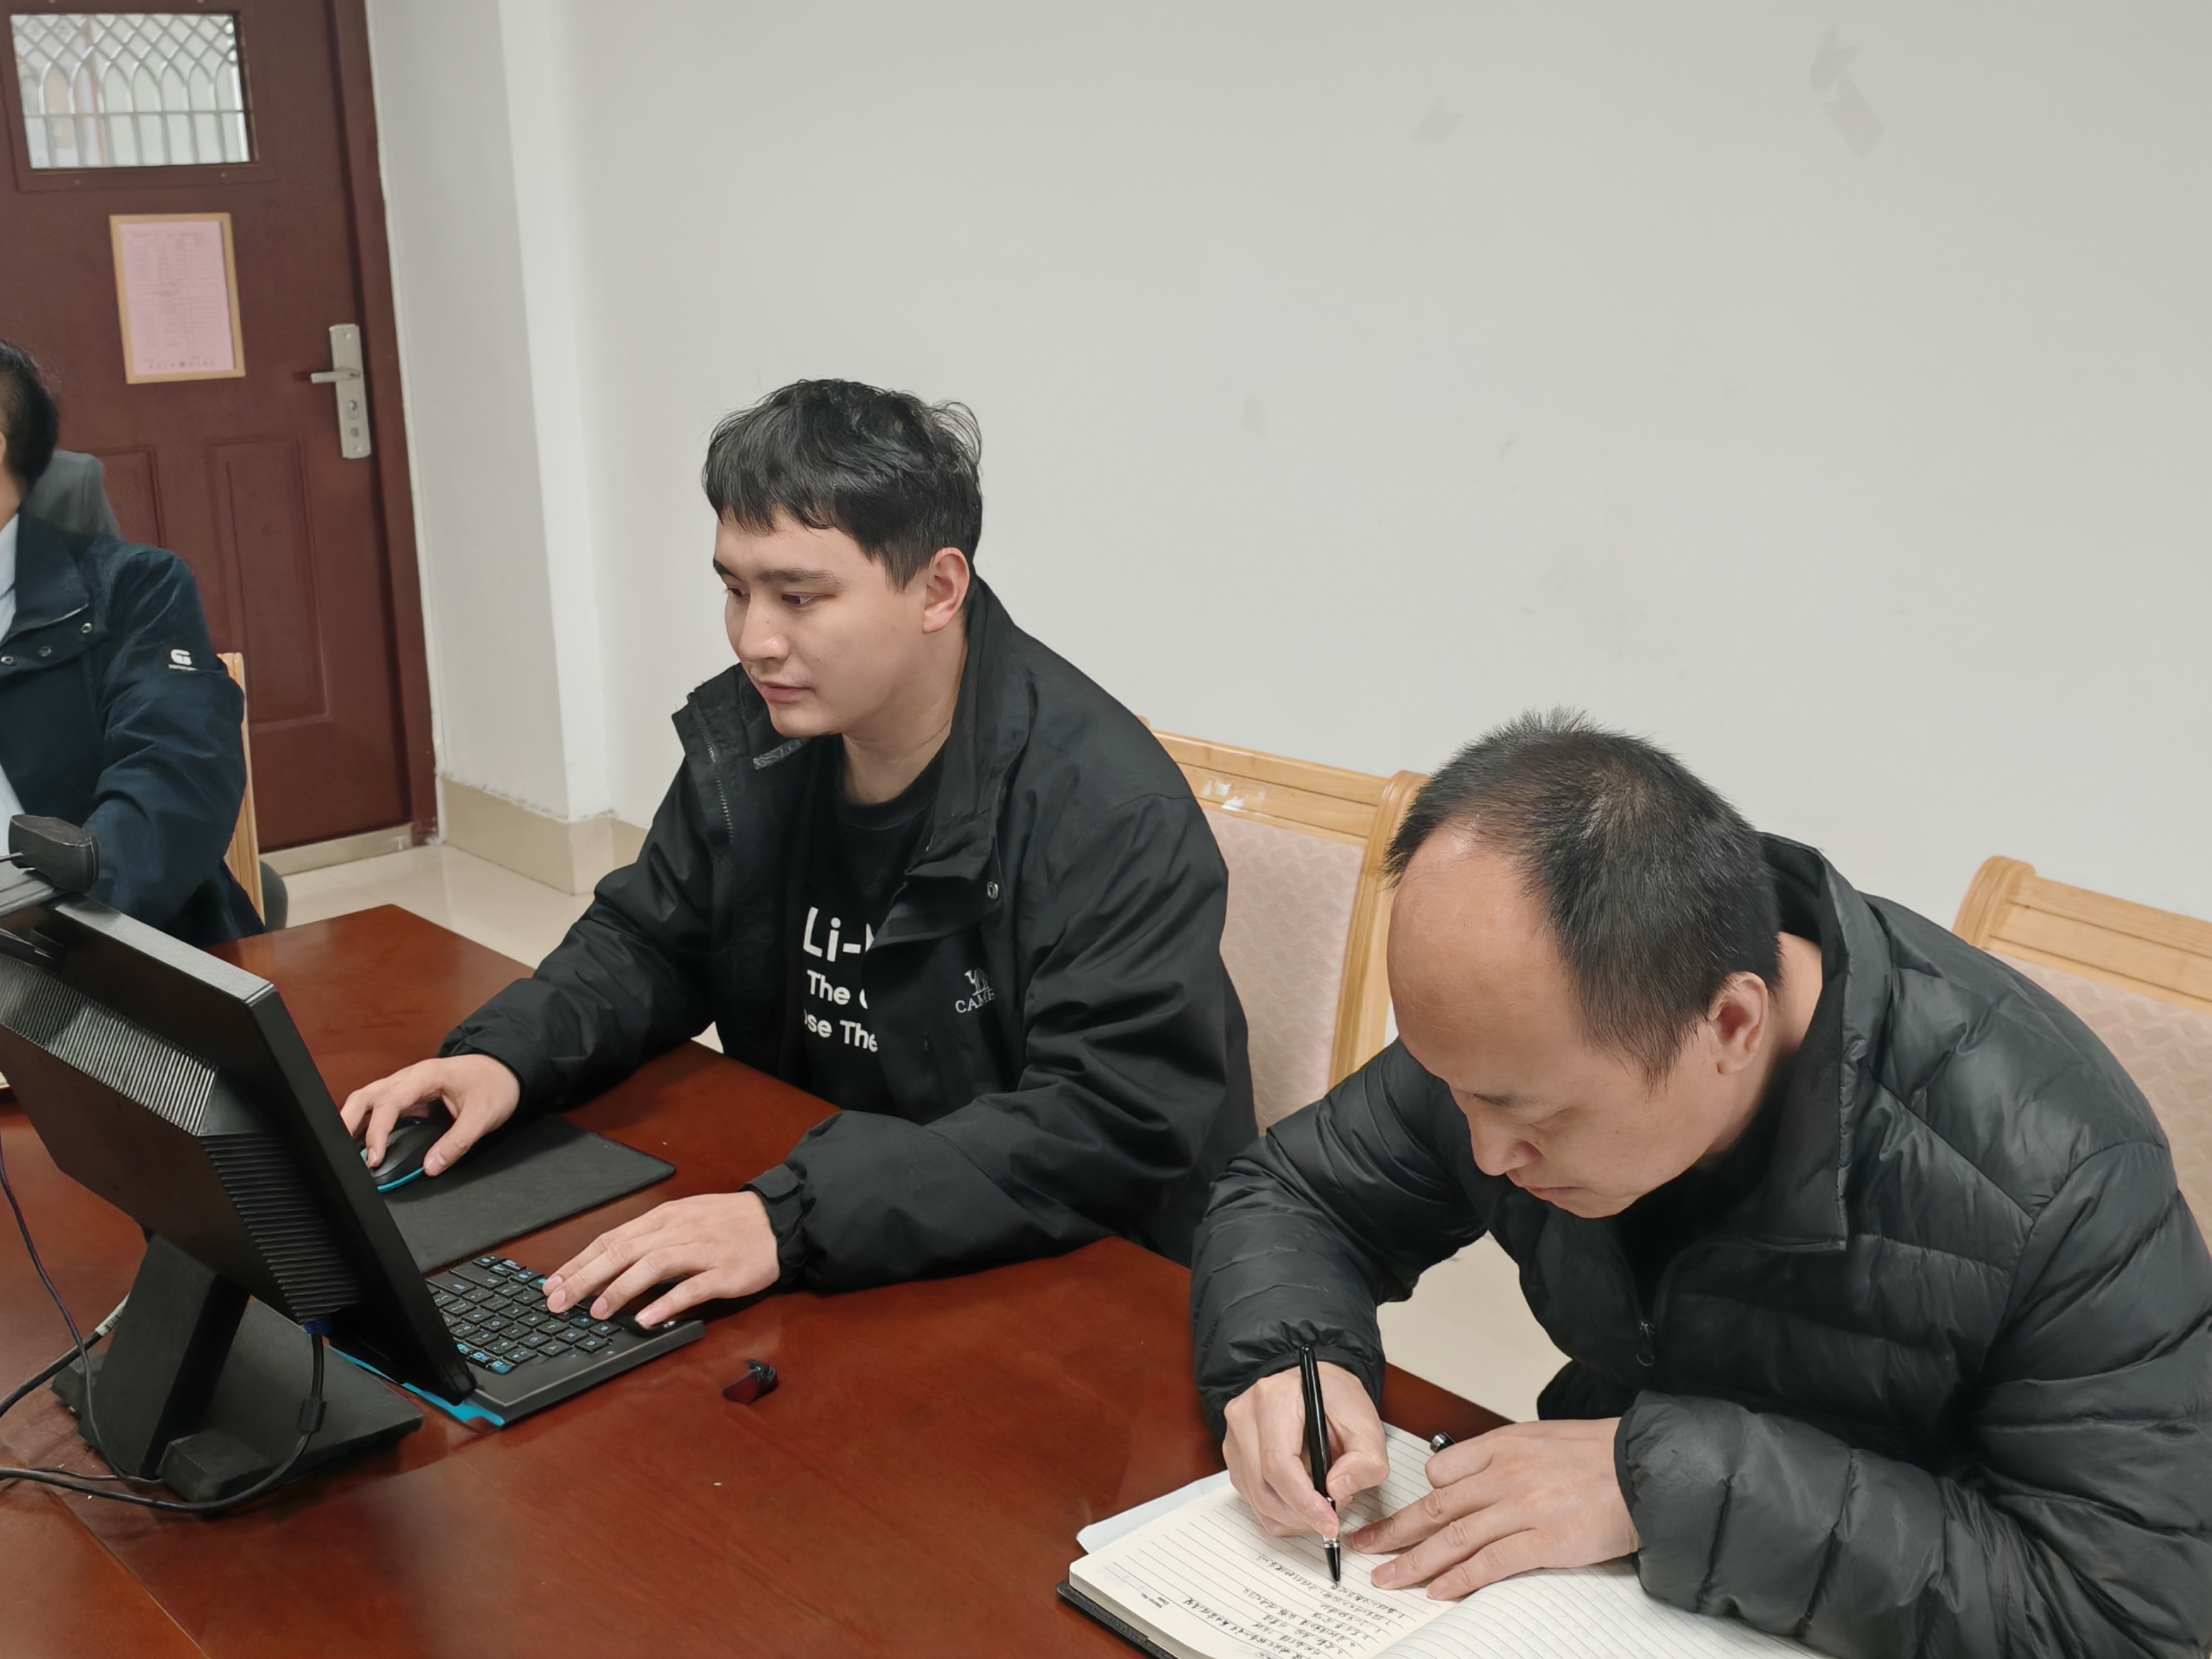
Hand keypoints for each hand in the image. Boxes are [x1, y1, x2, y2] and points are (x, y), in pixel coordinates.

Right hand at [340, 1054, 519, 1176]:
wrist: (504, 1069)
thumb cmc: (494, 1085)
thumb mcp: (484, 1115)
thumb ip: (458, 1142)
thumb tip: (432, 1166)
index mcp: (425, 1076)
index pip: (390, 1102)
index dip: (377, 1132)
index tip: (374, 1158)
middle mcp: (409, 1078)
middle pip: (365, 1096)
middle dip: (347, 1123)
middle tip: (340, 1153)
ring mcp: (405, 1085)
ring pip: (366, 1099)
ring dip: (351, 1122)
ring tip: (342, 1150)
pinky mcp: (406, 1096)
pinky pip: (377, 1106)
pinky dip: (364, 1122)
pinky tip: (359, 1142)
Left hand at [544, 1191, 779, 1326]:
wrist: (778, 1220)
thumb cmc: (727, 1223)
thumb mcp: (684, 1219)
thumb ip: (649, 1240)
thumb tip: (607, 1265)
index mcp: (665, 1217)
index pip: (612, 1238)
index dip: (579, 1262)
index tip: (552, 1284)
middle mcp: (679, 1229)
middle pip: (624, 1250)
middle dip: (586, 1277)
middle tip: (559, 1302)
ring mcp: (702, 1249)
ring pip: (653, 1265)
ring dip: (621, 1288)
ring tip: (597, 1311)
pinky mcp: (725, 1271)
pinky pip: (692, 1287)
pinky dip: (666, 1303)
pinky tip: (646, 1319)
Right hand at [1221, 1360, 1390, 1545]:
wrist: (1314, 1386)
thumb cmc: (1336, 1400)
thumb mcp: (1366, 1423)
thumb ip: (1364, 1460)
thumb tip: (1337, 1491)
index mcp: (1274, 1398)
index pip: (1278, 1463)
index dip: (1304, 1501)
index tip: (1329, 1522)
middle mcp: (1245, 1416)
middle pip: (1263, 1487)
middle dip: (1301, 1515)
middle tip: (1332, 1517)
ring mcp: (1234, 1437)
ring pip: (1257, 1500)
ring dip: (1292, 1517)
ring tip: (1321, 1503)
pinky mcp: (1234, 1456)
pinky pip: (1253, 1500)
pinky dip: (1281, 1513)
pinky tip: (1303, 1501)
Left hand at [1352, 1418, 1633, 1598]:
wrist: (1643, 1469)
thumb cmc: (1596, 1455)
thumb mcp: (1539, 1438)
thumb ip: (1499, 1457)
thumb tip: (1464, 1479)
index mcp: (1502, 1446)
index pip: (1441, 1471)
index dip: (1419, 1498)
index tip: (1400, 1517)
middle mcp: (1504, 1476)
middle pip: (1436, 1508)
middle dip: (1395, 1531)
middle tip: (1366, 1547)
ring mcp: (1522, 1509)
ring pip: (1454, 1538)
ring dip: (1414, 1562)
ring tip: (1387, 1578)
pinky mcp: (1545, 1541)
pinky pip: (1491, 1562)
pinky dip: (1460, 1578)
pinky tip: (1437, 1590)